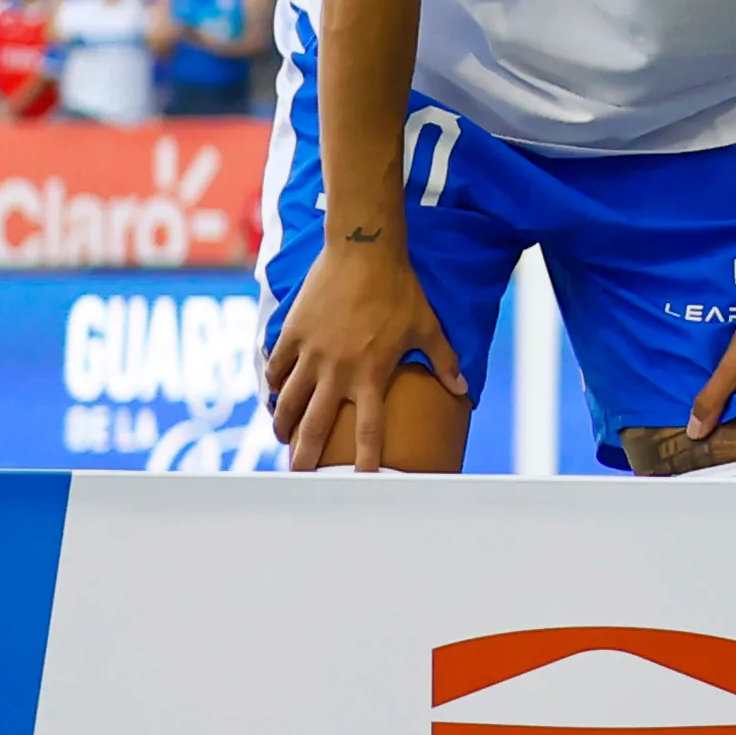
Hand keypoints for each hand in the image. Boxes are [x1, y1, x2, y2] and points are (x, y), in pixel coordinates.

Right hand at [263, 238, 458, 472]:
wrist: (363, 252)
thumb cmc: (400, 289)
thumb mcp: (428, 326)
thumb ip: (445, 360)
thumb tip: (463, 388)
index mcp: (372, 374)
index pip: (369, 429)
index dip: (366, 459)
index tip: (362, 482)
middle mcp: (337, 371)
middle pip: (313, 426)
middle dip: (304, 457)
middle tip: (299, 477)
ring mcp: (310, 354)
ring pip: (287, 401)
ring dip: (282, 423)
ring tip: (282, 437)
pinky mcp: (292, 335)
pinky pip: (275, 369)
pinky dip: (272, 384)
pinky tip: (273, 393)